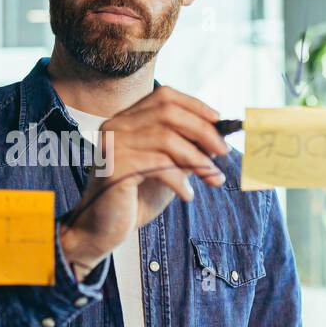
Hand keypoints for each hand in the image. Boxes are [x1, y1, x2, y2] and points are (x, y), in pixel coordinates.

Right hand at [60, 86, 227, 275]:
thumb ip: (186, 150)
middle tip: (223, 152)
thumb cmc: (135, 199)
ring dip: (196, 158)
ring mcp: (113, 145)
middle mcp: (116, 126)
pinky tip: (187, 195)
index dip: (195, 106)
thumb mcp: (167, 169)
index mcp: (127, 120)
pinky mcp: (114, 167)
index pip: (164, 96)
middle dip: (202, 130)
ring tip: (212, 177)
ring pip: (165, 138)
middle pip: (168, 112)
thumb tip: (218, 139)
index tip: (219, 122)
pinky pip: (157, 165)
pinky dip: (179, 180)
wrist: (102, 231)